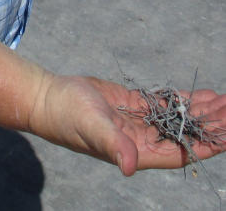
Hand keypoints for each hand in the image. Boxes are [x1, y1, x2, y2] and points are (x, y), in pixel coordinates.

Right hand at [29, 76, 225, 175]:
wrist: (53, 97)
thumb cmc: (68, 114)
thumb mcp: (91, 126)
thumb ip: (112, 144)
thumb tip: (130, 168)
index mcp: (135, 150)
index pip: (179, 152)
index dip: (207, 145)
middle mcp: (139, 138)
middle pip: (183, 135)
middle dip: (210, 124)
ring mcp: (136, 120)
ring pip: (175, 118)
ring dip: (199, 111)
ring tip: (223, 101)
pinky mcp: (131, 104)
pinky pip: (161, 103)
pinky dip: (180, 99)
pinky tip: (198, 94)